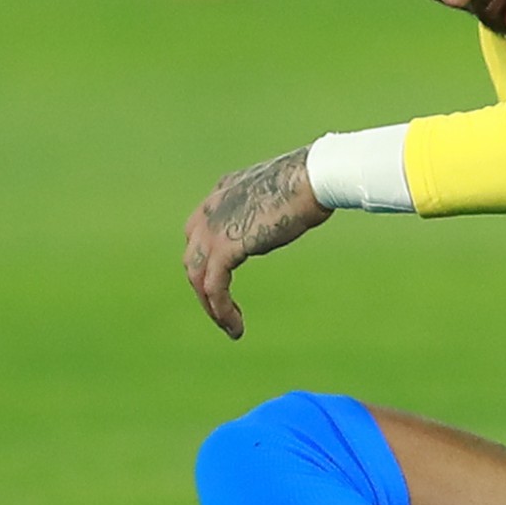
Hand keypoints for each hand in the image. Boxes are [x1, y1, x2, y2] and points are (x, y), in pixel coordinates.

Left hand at [183, 147, 332, 338]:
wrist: (313, 178)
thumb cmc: (312, 181)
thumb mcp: (282, 194)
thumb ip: (272, 207)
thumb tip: (288, 215)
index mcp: (223, 192)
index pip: (199, 230)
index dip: (207, 259)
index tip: (224, 281)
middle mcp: (211, 208)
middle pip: (192, 256)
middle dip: (204, 286)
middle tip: (223, 310)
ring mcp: (213, 227)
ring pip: (196, 275)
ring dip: (210, 305)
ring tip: (228, 326)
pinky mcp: (225, 246)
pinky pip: (213, 286)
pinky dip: (220, 309)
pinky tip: (235, 326)